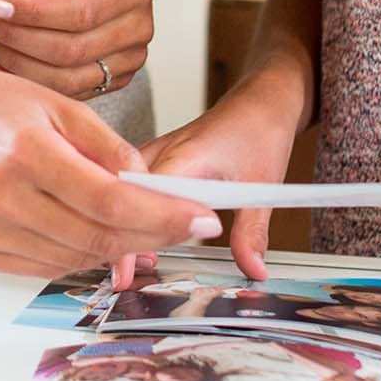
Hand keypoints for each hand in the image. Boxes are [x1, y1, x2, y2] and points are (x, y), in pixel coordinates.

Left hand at [0, 0, 159, 99]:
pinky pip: (70, 91)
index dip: (31, 14)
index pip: (79, 13)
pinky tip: (0, 64)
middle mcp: (137, 29)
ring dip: (18, 64)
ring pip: (68, 79)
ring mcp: (130, 60)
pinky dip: (31, 82)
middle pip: (70, 51)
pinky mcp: (116, 78)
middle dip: (16, 38)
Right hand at [0, 59, 220, 277]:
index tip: (201, 217)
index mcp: (26, 151)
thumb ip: (108, 146)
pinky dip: (74, 253)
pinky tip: (86, 230)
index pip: (109, 199)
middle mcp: (1, 195)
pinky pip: (42, 266)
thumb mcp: (59, 105)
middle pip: (96, 236)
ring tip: (135, 223)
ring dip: (115, 246)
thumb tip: (153, 186)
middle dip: (152, 235)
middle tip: (186, 226)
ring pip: (73, 258)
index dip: (162, 214)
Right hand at [113, 80, 306, 284]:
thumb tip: (252, 269)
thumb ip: (251, 232)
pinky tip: (135, 240)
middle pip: (124, 198)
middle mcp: (159, 153)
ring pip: (122, 193)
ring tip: (127, 268)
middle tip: (124, 280)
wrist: (260, 101)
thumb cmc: (258, 130)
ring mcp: (152, 155)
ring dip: (122, 227)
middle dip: (119, 237)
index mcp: (183, 156)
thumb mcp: (261, 184)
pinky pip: (131, 189)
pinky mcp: (153, 161)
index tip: (128, 269)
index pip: (144, 198)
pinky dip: (129, 214)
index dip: (131, 233)